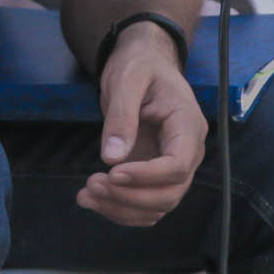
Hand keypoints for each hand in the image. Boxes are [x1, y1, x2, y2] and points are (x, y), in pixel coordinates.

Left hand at [82, 22, 206, 225]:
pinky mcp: (154, 174)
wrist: (143, 65)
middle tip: (92, 184)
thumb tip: (112, 157)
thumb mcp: (126, 80)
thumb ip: (121, 117)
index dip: (147, 176)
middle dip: (130, 197)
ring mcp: (173, 167)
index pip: (178, 165)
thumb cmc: (139, 66)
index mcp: (188, 125)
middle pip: (171, 193)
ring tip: (85, 194)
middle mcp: (188, 151)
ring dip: (121, 208)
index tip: (112, 173)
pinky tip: (90, 198)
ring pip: (158, 206)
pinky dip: (119, 208)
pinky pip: (145, 204)